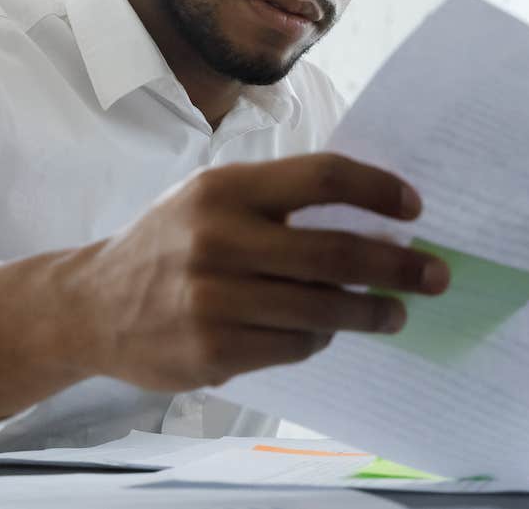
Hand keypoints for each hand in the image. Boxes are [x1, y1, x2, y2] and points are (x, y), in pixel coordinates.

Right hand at [64, 152, 448, 391]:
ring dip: (372, 311)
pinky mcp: (213, 350)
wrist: (93, 305)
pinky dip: (321, 339)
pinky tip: (327, 332)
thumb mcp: (209, 199)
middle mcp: (219, 239)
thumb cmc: (166, 243)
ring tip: (396, 312)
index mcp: (224, 189)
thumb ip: (275, 203)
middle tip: (435, 273)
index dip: (376, 189)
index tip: (413, 207)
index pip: (321, 178)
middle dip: (398, 265)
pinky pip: (294, 346)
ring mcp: (214, 300)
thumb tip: (365, 217)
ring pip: (323, 308)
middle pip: (334, 251)